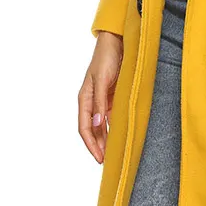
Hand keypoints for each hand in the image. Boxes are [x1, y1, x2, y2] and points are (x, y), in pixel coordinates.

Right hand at [78, 31, 123, 164]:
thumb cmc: (106, 58)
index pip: (85, 128)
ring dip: (106, 140)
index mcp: (85, 99)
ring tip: (113, 154)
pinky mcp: (113, 97)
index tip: (100, 158)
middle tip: (107, 162)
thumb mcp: (102, 81)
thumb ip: (100, 103)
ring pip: (102, 126)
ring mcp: (102, 100)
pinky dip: (114, 128)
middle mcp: (92, 102)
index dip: (91, 145)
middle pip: (93, 130)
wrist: (116, 42)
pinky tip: (120, 136)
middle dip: (98, 147)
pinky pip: (112, 117)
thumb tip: (96, 124)